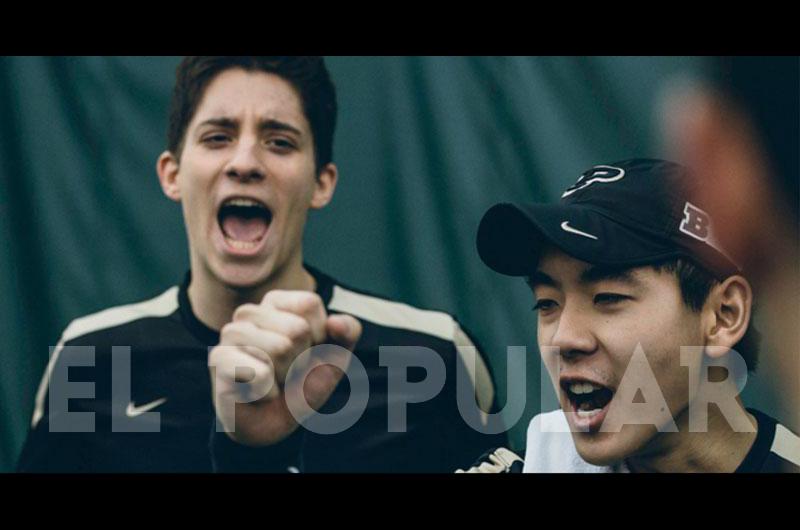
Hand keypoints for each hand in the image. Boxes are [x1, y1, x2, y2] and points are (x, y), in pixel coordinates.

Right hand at [209, 290, 361, 445]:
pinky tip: (259, 393)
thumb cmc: (303, 383)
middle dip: (302, 359)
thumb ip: (347, 333)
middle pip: (297, 328)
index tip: (308, 351)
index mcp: (277, 302)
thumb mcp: (335, 356)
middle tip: (288, 372)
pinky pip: (260, 373)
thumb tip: (337, 322)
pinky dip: (269, 392)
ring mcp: (231, 334)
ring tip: (274, 381)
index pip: (309, 304)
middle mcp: (250, 313)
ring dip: (285, 376)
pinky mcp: (219, 360)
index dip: (319, 335)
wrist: (275, 424)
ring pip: (280, 348)